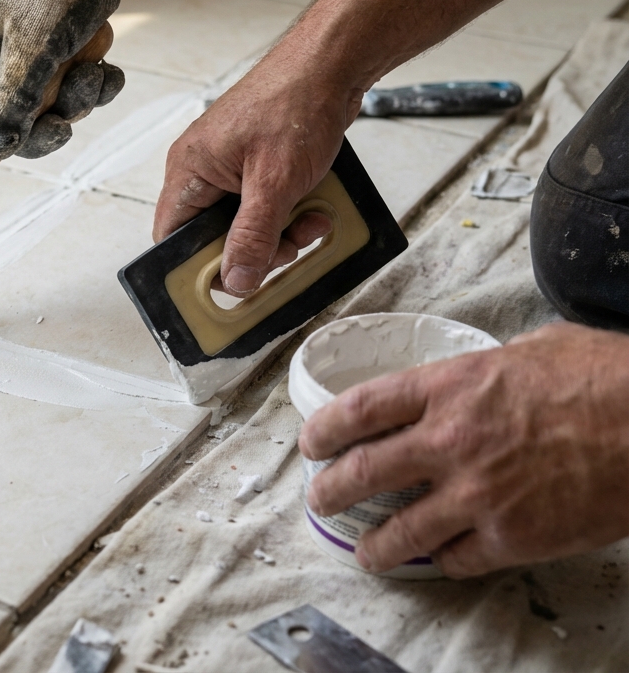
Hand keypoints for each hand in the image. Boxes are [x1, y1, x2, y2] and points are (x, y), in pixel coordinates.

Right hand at [0, 0, 145, 207]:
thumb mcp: (34, 44)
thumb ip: (12, 102)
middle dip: (37, 130)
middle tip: (62, 124)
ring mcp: (17, 55)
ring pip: (39, 112)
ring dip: (72, 102)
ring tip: (90, 70)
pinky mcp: (51, 50)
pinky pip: (65, 91)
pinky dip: (90, 85)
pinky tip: (103, 64)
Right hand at [152, 48, 362, 295]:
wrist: (331, 64)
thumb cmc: (295, 104)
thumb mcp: (274, 184)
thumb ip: (252, 237)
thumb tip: (235, 280)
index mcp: (190, 172)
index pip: (173, 238)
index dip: (199, 266)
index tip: (234, 281)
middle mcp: (203, 171)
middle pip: (214, 236)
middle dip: (255, 249)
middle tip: (287, 248)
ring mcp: (230, 167)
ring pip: (245, 223)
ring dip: (280, 232)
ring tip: (310, 219)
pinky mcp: (257, 164)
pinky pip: (264, 204)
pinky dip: (290, 211)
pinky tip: (315, 203)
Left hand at [299, 322, 628, 577]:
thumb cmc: (608, 379)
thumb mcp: (533, 351)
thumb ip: (487, 370)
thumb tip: (479, 375)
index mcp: (451, 386)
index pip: (360, 408)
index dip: (324, 429)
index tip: (311, 442)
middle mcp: (451, 440)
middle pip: (362, 472)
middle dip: (330, 490)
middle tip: (320, 498)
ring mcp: (478, 494)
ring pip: (400, 530)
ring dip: (374, 545)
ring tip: (365, 552)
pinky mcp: (512, 537)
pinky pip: (457, 558)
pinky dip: (442, 560)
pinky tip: (438, 558)